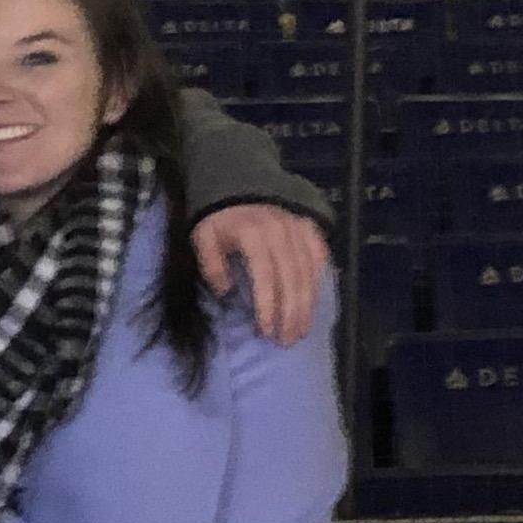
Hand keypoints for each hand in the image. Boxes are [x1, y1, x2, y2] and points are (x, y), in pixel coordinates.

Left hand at [196, 199, 328, 346]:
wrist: (238, 181)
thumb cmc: (219, 217)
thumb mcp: (203, 236)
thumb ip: (211, 264)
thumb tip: (225, 291)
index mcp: (254, 235)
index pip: (266, 277)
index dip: (268, 306)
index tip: (266, 332)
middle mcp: (282, 232)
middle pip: (292, 279)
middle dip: (290, 314)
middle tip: (287, 341)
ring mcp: (299, 229)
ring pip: (308, 272)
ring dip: (306, 305)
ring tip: (300, 331)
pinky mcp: (309, 227)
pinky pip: (319, 256)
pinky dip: (318, 281)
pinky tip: (314, 302)